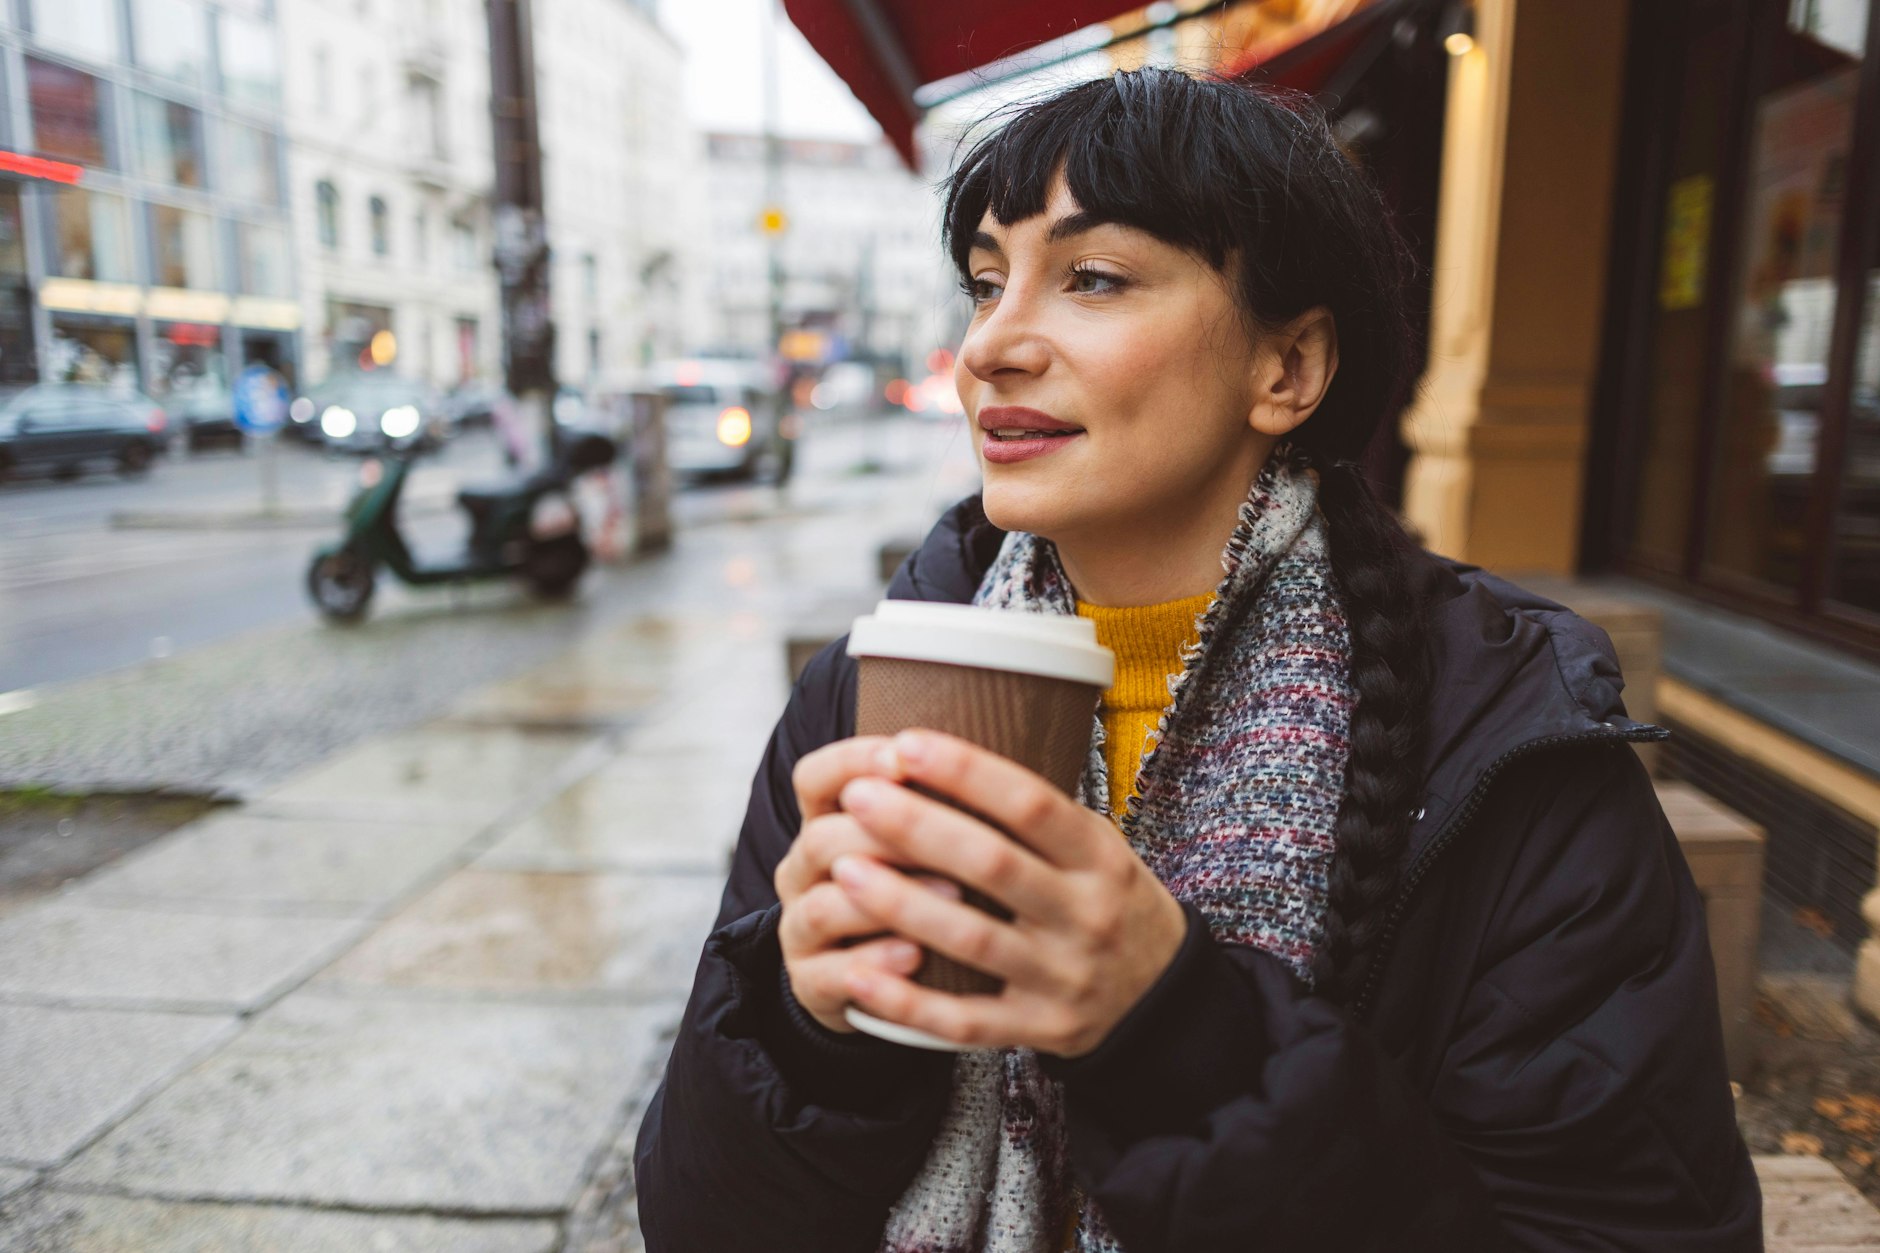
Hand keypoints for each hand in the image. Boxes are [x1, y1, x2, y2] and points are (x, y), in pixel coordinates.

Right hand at [774, 735, 958, 1033]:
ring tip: (955, 899)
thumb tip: (994, 760)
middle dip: (885, 834)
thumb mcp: (917, 844)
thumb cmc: (913, 894)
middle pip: (822, 840)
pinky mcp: (810, 985)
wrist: (873, 982)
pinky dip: (875, 963)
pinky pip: (832, 975)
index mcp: (824, 825)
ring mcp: (801, 931)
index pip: (815, 779)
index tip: (906, 754)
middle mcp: (802, 873)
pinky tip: (917, 956)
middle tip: (952, 835)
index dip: (854, 761)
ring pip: (823, 907)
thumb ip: (936, 806)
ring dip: (887, 901)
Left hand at [828, 730, 1188, 1056]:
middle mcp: (1087, 915)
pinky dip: (908, 1001)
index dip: (968, 772)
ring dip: (902, 904)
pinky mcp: (1040, 1029)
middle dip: (919, 828)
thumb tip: (944, 755)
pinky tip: (858, 975)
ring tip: (842, 868)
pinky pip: (965, 1021)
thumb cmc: (1108, 902)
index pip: (1033, 805)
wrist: (1161, 999)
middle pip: (995, 866)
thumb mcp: (1099, 848)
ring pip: (973, 941)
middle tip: (858, 795)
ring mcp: (1064, 977)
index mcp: (1100, 858)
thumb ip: (1036, 816)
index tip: (906, 743)